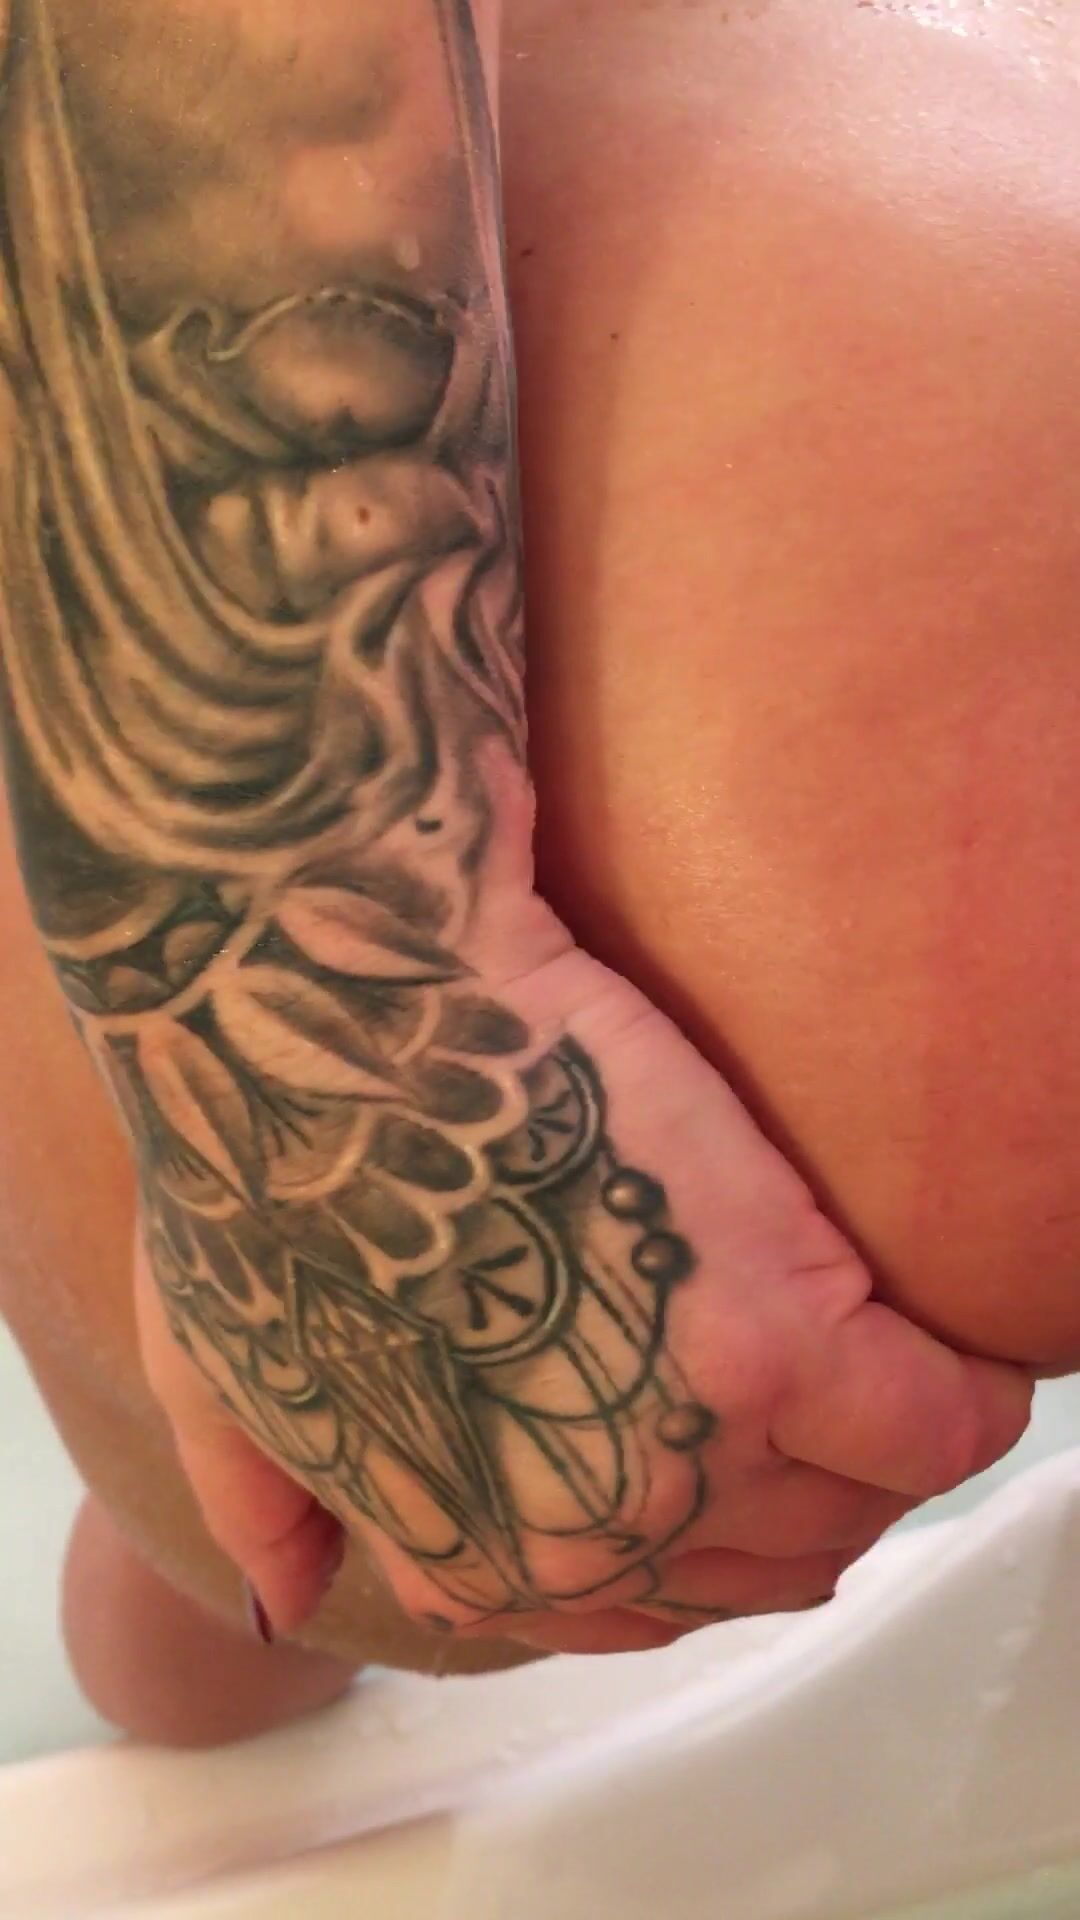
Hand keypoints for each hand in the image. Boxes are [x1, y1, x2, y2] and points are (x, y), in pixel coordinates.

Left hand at [135, 868, 1030, 1658]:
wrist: (333, 1009)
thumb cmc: (264, 1151)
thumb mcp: (215, 1369)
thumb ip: (269, 1502)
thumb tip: (303, 1589)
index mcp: (472, 1548)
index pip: (651, 1599)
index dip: (712, 1519)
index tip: (747, 1442)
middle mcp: (586, 1529)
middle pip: (777, 1552)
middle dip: (812, 1474)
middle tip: (827, 1366)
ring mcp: (683, 1444)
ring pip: (866, 1492)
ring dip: (889, 1429)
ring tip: (882, 1334)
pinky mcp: (772, 1334)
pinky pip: (941, 1421)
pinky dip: (965, 1387)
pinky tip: (951, 1333)